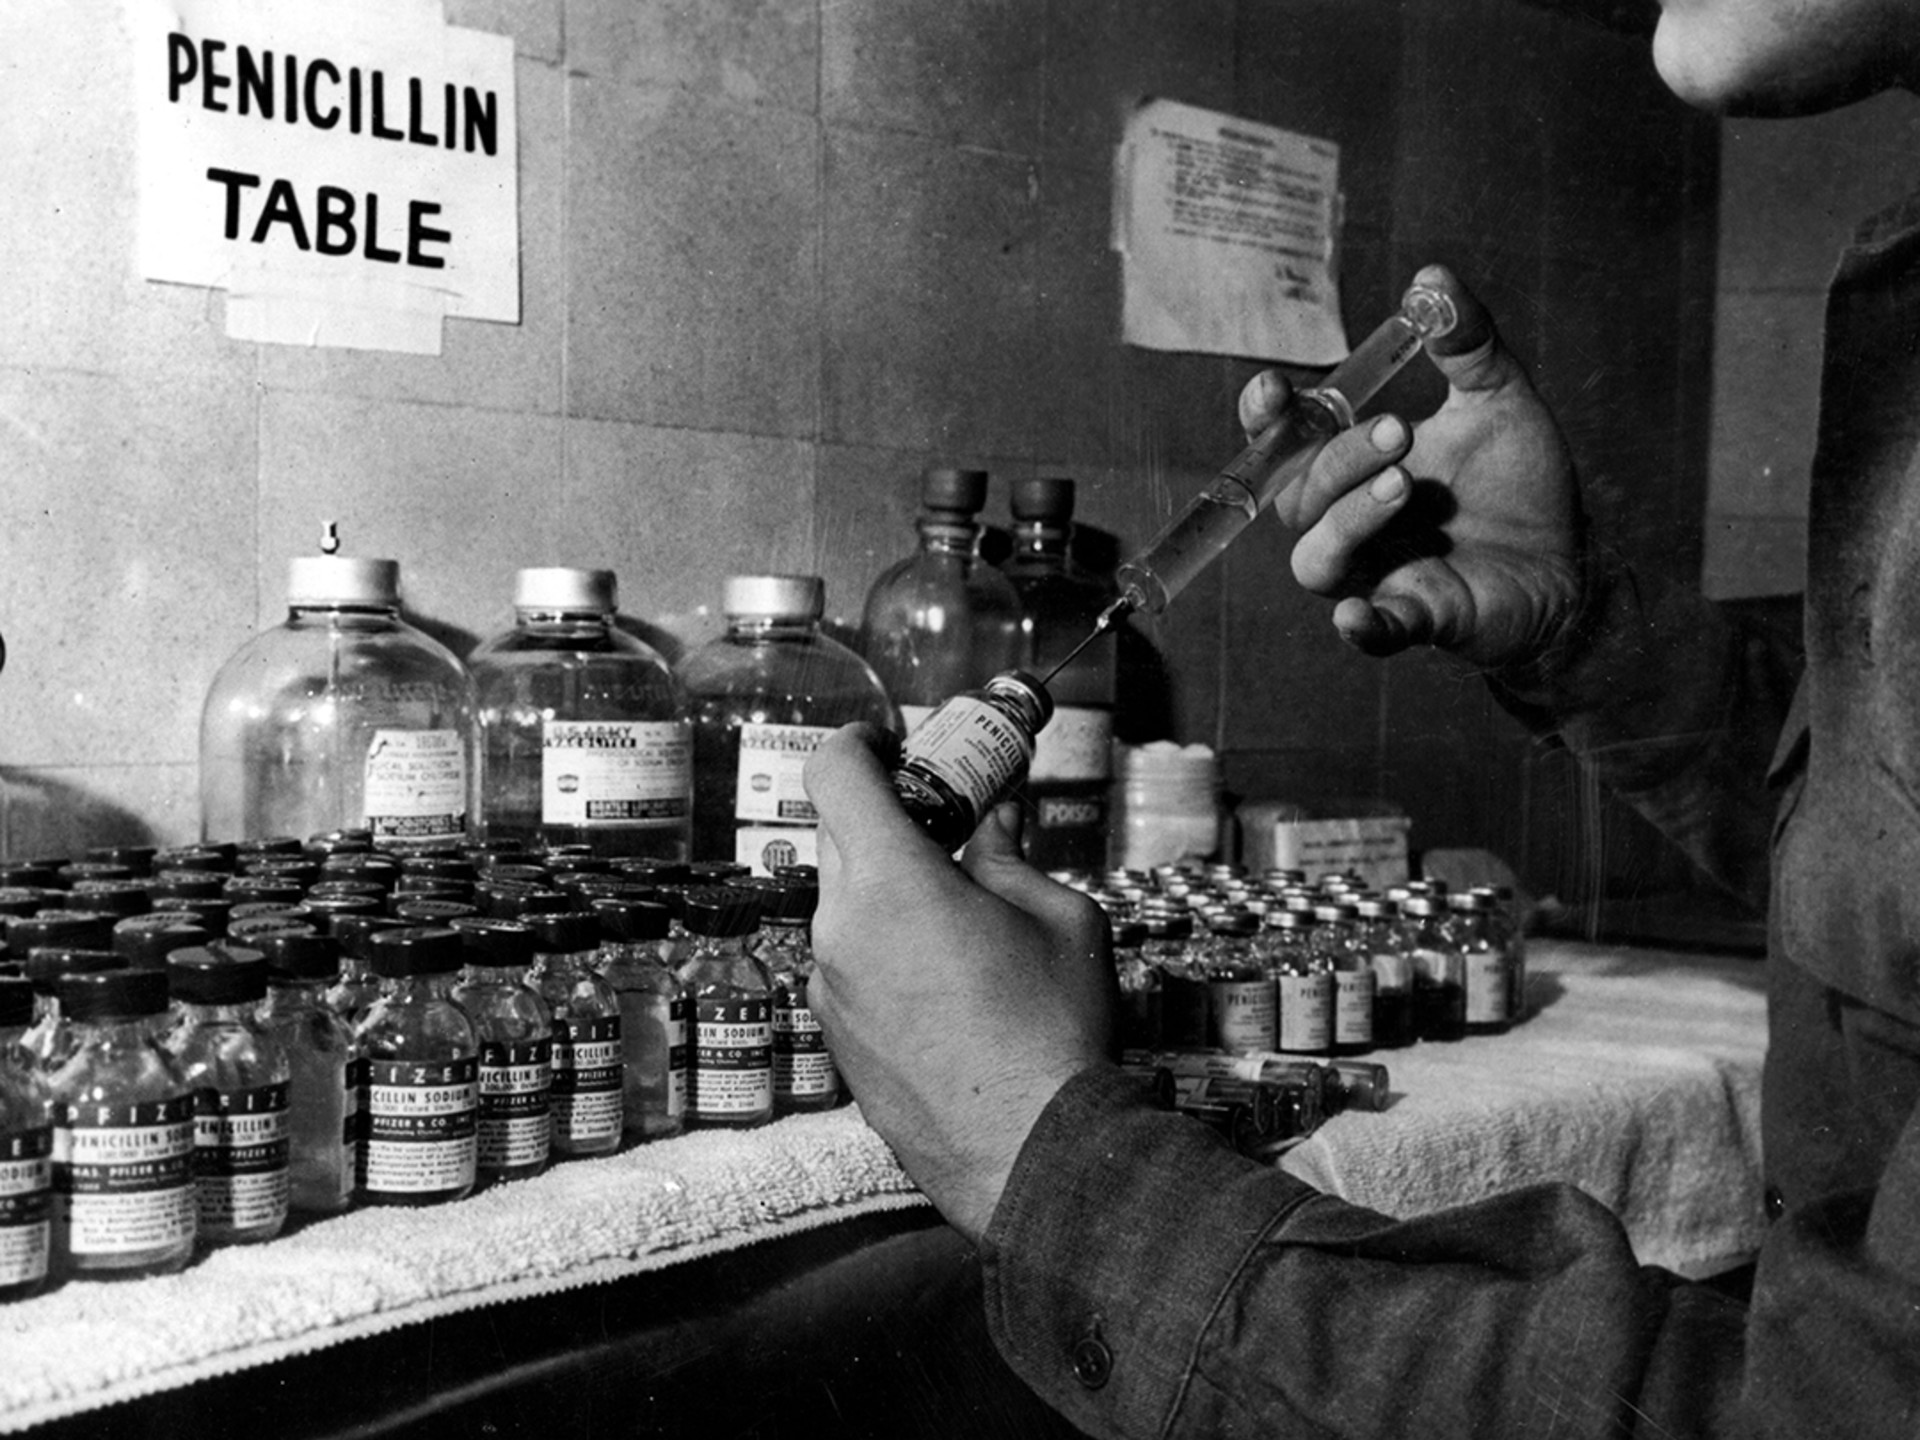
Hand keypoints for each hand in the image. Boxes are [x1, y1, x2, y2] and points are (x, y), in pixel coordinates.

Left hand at [802, 725, 1116, 1243]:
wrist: (1032, 1156)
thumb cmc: (1055, 1031)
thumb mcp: (1059, 921)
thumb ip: (1010, 861)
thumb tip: (991, 831)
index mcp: (890, 882)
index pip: (833, 774)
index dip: (856, 743)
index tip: (889, 744)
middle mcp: (839, 929)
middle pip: (839, 836)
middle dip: (886, 818)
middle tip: (944, 825)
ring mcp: (828, 990)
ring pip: (844, 906)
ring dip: (888, 892)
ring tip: (959, 922)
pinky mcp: (835, 1039)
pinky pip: (848, 965)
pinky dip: (884, 951)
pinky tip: (946, 986)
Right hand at [1249, 263, 1582, 666]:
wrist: (1571, 557)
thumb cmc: (1518, 481)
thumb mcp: (1498, 396)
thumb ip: (1465, 341)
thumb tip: (1432, 279)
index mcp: (1354, 466)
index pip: (1284, 445)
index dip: (1266, 421)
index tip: (1278, 390)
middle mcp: (1347, 521)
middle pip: (1299, 496)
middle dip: (1340, 459)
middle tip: (1400, 432)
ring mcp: (1375, 572)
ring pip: (1317, 559)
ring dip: (1348, 520)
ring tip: (1403, 486)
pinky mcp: (1415, 617)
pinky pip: (1372, 628)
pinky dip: (1361, 624)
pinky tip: (1358, 615)